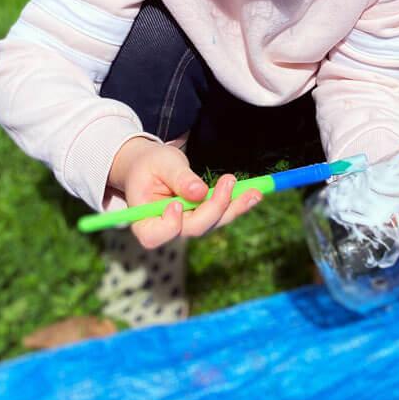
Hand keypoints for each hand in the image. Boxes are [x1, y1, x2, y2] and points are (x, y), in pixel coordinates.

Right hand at [109, 137, 261, 248]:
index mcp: (143, 219)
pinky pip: (220, 215)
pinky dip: (237, 204)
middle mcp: (166, 228)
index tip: (177, 204)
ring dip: (235, 208)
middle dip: (215, 207)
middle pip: (192, 228)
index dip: (169, 225)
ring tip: (254, 192)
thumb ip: (179, 178)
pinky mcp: (201, 217)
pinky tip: (254, 195)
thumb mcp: (161, 163)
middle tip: (229, 180)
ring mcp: (186, 225)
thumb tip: (199, 192)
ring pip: (212, 223)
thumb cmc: (150, 163)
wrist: (151, 164)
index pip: (153, 236)